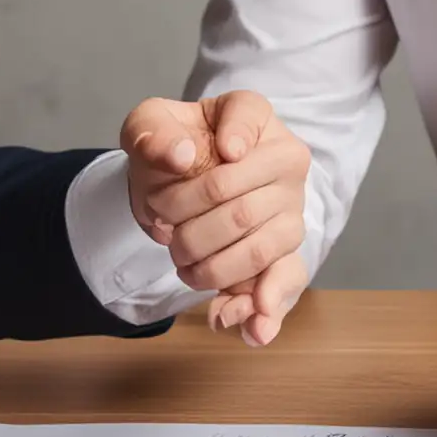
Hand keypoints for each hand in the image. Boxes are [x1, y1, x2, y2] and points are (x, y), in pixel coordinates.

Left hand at [120, 90, 310, 345]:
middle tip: (164, 231)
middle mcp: (284, 158)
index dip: (233, 136)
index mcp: (252, 113)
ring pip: (259, 248)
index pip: (249, 115)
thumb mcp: (147, 125)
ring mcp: (289, 207)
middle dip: (192, 228)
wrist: (172, 185)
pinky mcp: (285, 251)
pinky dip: (263, 308)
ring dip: (213, 268)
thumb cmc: (168, 147)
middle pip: (241, 203)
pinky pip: (285, 281)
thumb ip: (153, 132)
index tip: (222, 153)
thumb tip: (182, 156)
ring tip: (184, 267)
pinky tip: (238, 323)